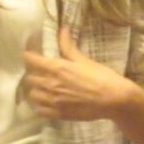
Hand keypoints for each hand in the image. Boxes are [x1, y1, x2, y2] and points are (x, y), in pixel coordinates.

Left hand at [22, 27, 137, 122]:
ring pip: (33, 95)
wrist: (114, 100)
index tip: (30, 54)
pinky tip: (47, 102)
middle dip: (33, 73)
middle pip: (31, 78)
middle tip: (41, 71)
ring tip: (43, 87)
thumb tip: (62, 29)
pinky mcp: (59, 114)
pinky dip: (41, 106)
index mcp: (57, 68)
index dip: (29, 56)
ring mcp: (54, 101)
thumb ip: (68, 46)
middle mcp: (51, 85)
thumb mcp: (84, 60)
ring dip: (36, 89)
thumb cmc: (102, 77)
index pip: (32, 61)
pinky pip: (40, 110)